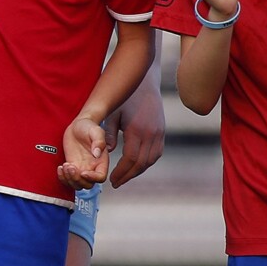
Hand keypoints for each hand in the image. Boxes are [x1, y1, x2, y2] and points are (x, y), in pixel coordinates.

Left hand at [59, 114, 109, 189]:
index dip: (92, 178)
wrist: (77, 125)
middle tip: (71, 167)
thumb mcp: (96, 131)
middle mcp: (92, 167)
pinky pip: (67, 179)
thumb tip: (97, 153)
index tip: (83, 172)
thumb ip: (99, 141)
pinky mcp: (72, 166)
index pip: (100, 177)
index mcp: (101, 161)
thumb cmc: (88, 127)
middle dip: (77, 179)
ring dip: (69, 179)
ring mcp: (81, 168)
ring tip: (65, 166)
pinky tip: (60, 167)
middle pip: (87, 184)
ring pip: (77, 184)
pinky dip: (62, 177)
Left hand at [106, 73, 165, 188]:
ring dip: (138, 170)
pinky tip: (136, 165)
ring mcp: (159, 132)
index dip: (121, 172)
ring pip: (151, 159)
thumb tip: (104, 153)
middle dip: (128, 175)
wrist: (145, 82)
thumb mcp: (111, 113)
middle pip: (141, 163)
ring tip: (125, 176)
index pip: (130, 159)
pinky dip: (147, 162)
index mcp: (136, 130)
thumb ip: (107, 133)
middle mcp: (151, 133)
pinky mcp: (162, 131)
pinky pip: (157, 152)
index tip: (111, 180)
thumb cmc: (123, 97)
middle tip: (116, 183)